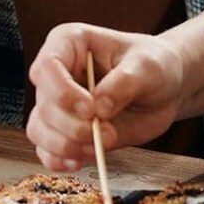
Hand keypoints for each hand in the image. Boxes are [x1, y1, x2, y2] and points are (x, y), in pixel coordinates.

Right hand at [26, 23, 187, 170]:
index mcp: (69, 43)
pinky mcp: (64, 132)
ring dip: (67, 146)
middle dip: (74, 127)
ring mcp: (58, 104)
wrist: (164, 89)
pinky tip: (81, 160)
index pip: (46, 67)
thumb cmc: (154, 65)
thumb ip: (124, 84)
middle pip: (44, 105)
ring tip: (101, 145)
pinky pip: (47, 150)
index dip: (63, 93)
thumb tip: (100, 108)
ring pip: (39, 130)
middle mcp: (57, 73)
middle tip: (108, 133)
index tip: (90, 110)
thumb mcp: (147, 67)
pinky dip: (59, 160)